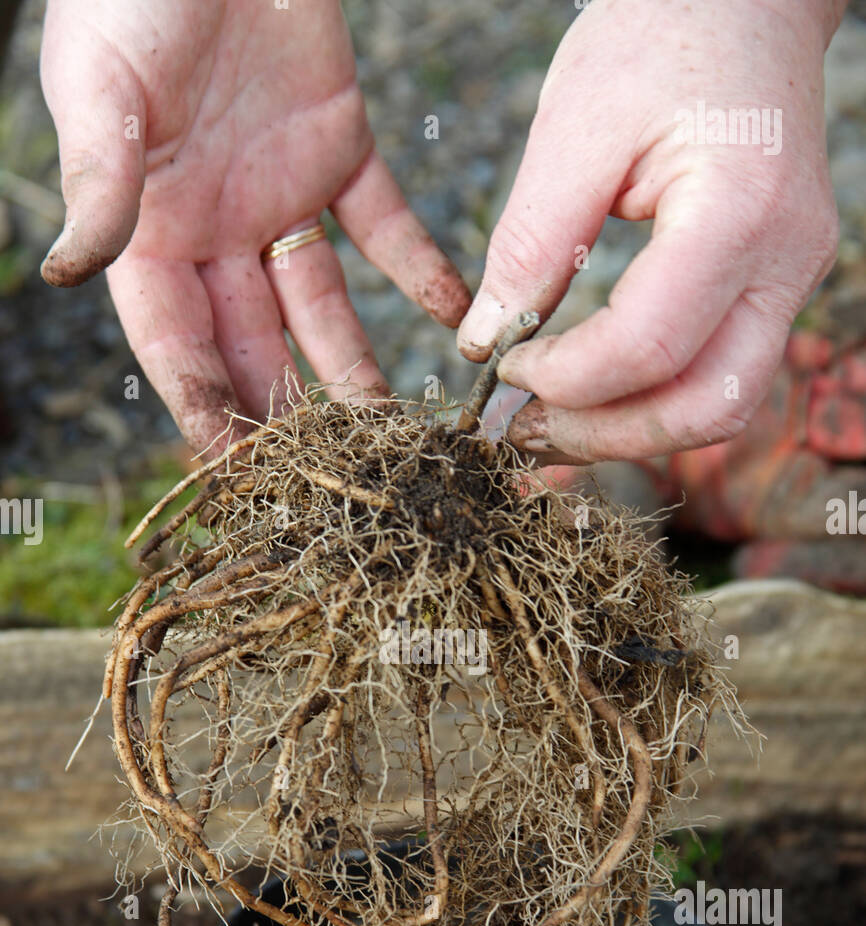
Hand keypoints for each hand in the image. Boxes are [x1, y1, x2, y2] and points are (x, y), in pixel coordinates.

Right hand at [40, 0, 470, 450]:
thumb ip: (98, 182)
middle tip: (329, 479)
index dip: (204, 407)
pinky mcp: (339, 149)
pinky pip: (384, 224)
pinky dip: (418, 266)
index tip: (235, 474)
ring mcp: (278, 194)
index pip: (178, 342)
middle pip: (253, 342)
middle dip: (284, 412)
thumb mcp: (101, 86)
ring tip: (393, 432)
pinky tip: (451, 313)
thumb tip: (68, 277)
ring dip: (354, 366)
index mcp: (151, 228)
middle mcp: (215, 229)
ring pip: (321, 304)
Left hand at [458, 0, 843, 486]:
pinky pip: (718, 374)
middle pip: (705, 408)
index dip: (565, 380)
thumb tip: (485, 342)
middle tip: (524, 430)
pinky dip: (651, 403)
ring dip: (631, 434)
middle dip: (604, 435)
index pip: (648, 346)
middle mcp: (786, 261)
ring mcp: (792, 280)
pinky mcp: (775, 288)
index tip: (503, 371)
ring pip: (720, 408)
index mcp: (739, 211)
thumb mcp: (576, 123)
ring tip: (548, 427)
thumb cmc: (662, 34)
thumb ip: (532, 240)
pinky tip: (589, 403)